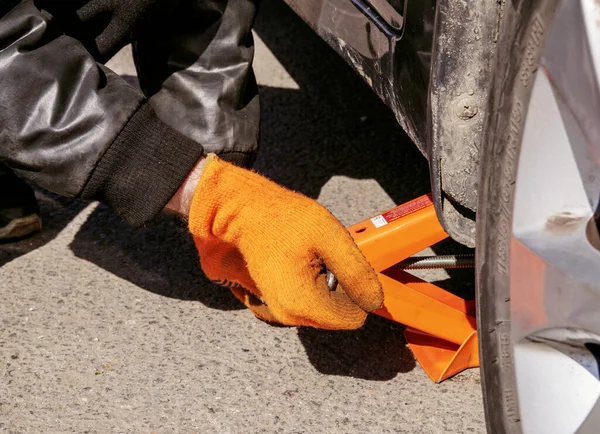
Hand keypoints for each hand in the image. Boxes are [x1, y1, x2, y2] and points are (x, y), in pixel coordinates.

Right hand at [187, 154, 382, 329]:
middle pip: (339, 316)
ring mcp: (281, 311)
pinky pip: (311, 303)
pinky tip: (305, 263)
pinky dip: (316, 285)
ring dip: (329, 286)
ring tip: (313, 257)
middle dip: (343, 289)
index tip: (346, 265)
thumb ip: (357, 272)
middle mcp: (289, 316)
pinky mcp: (278, 302)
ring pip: (326, 310)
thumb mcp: (331, 237)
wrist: (245, 213)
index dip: (359, 291)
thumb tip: (376, 300)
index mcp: (303, 303)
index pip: (354, 318)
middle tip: (327, 257)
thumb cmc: (283, 219)